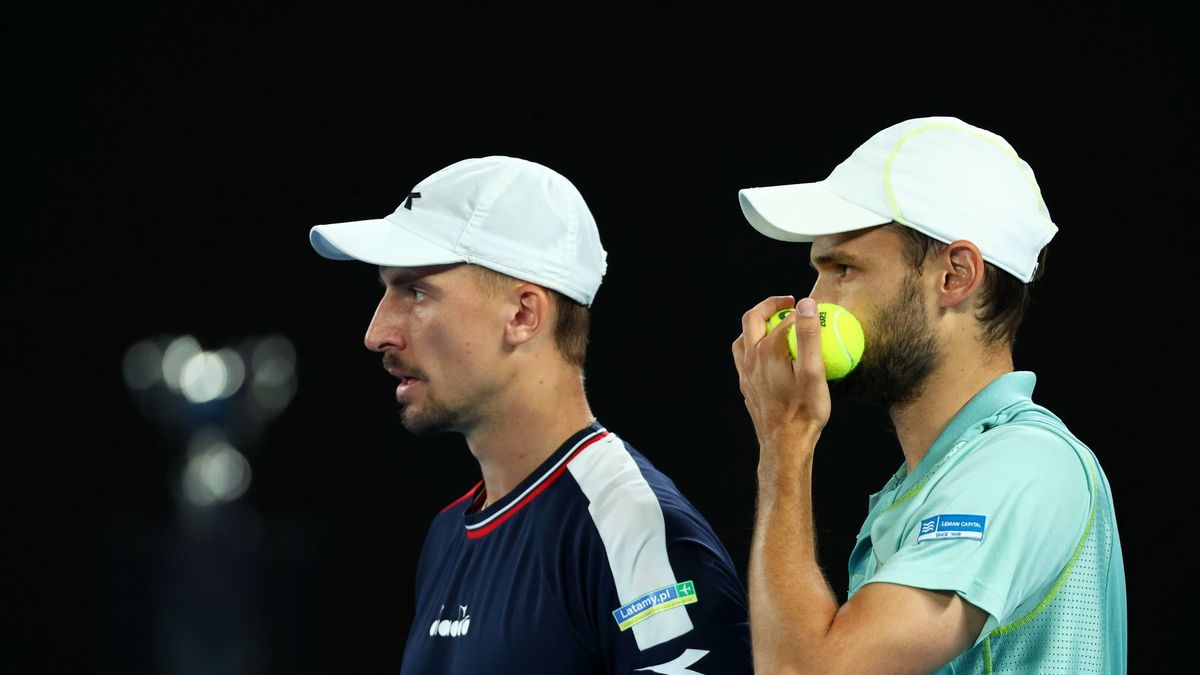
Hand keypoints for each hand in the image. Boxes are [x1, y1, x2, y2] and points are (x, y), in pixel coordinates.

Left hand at [731, 296, 831, 456]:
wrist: (784, 444)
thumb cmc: (804, 411)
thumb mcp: (813, 372)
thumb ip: (809, 335)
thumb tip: (807, 304)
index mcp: (767, 350)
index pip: (783, 319)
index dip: (800, 311)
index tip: (815, 310)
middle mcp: (751, 359)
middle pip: (752, 319)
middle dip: (769, 305)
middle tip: (789, 303)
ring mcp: (745, 373)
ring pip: (742, 338)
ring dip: (756, 325)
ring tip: (775, 324)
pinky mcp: (746, 386)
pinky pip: (744, 358)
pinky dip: (754, 346)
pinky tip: (769, 355)